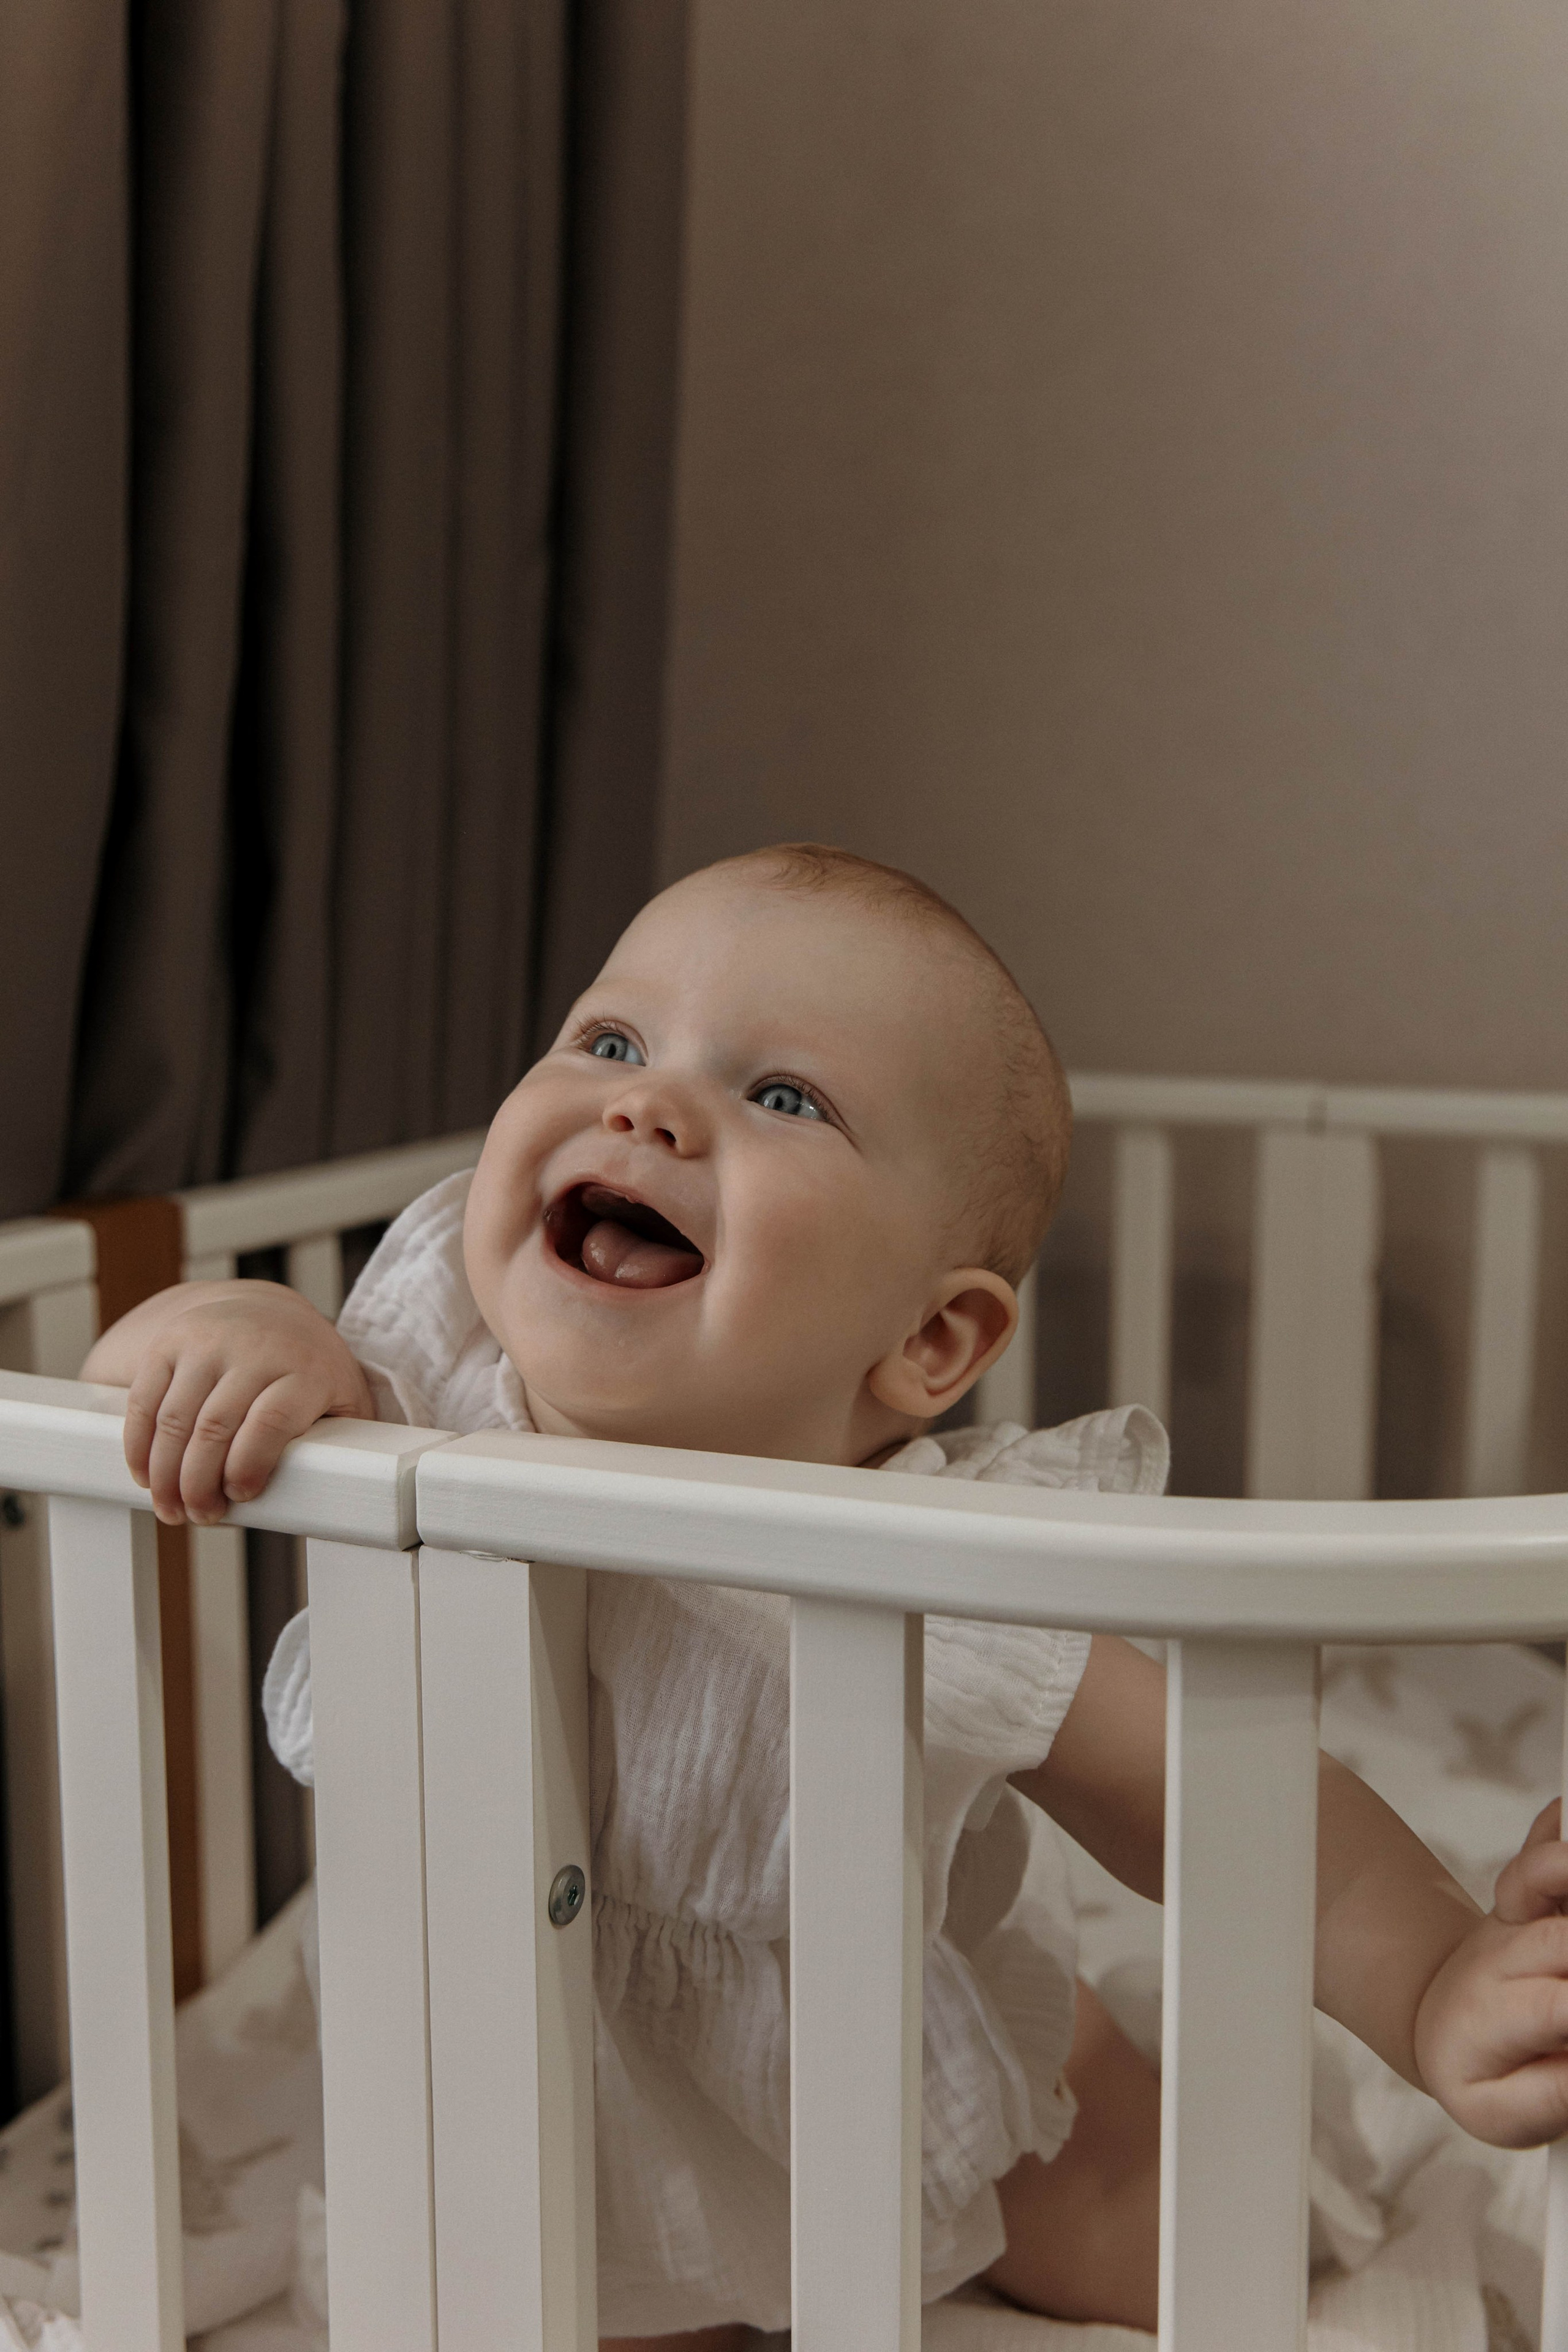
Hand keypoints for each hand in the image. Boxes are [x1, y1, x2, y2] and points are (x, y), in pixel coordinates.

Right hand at [89, 1281, 374, 1526]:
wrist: (267, 1311)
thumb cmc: (309, 1371)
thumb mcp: (342, 1398)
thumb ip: (347, 1440)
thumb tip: (346, 1496)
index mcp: (305, 1368)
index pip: (272, 1419)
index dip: (250, 1463)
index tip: (239, 1495)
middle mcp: (253, 1349)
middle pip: (216, 1426)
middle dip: (200, 1482)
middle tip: (200, 1515)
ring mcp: (206, 1342)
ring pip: (175, 1418)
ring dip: (166, 1473)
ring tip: (171, 1508)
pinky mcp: (169, 1343)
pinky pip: (145, 1399)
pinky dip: (139, 1444)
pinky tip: (145, 1475)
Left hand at [1413, 1799, 1567, 2147]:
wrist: (1438, 2019)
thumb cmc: (1480, 2072)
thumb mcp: (1497, 2111)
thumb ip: (1546, 2098)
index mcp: (1496, 2015)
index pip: (1556, 2008)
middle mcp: (1504, 1955)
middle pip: (1559, 1940)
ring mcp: (1515, 1916)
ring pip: (1540, 1876)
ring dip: (1565, 1868)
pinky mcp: (1526, 1890)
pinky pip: (1539, 1844)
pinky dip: (1559, 1824)